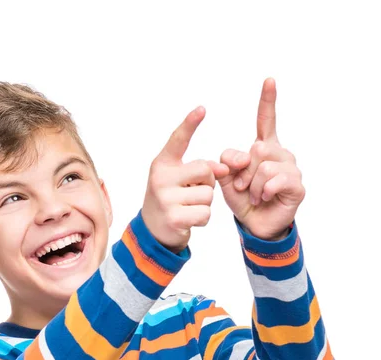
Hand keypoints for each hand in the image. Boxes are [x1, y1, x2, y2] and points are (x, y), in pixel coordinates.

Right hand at [142, 106, 229, 252]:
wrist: (154, 230)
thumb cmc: (172, 198)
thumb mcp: (181, 180)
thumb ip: (202, 170)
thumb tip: (225, 168)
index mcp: (162, 164)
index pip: (177, 140)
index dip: (190, 124)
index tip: (202, 109)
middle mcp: (161, 178)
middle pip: (205, 170)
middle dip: (207, 182)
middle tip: (193, 191)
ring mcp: (166, 199)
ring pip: (208, 195)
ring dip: (205, 203)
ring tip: (188, 207)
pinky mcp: (174, 218)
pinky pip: (205, 213)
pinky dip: (202, 218)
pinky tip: (189, 219)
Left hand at [215, 78, 304, 240]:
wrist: (255, 225)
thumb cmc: (244, 200)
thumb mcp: (228, 181)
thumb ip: (227, 164)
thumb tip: (236, 156)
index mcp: (264, 148)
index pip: (266, 121)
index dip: (267, 101)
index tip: (269, 80)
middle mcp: (280, 153)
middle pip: (257, 148)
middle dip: (244, 171)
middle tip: (242, 187)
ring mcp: (291, 168)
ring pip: (264, 165)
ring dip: (252, 185)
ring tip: (255, 196)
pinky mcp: (297, 185)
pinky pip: (274, 180)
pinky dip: (263, 191)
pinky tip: (265, 198)